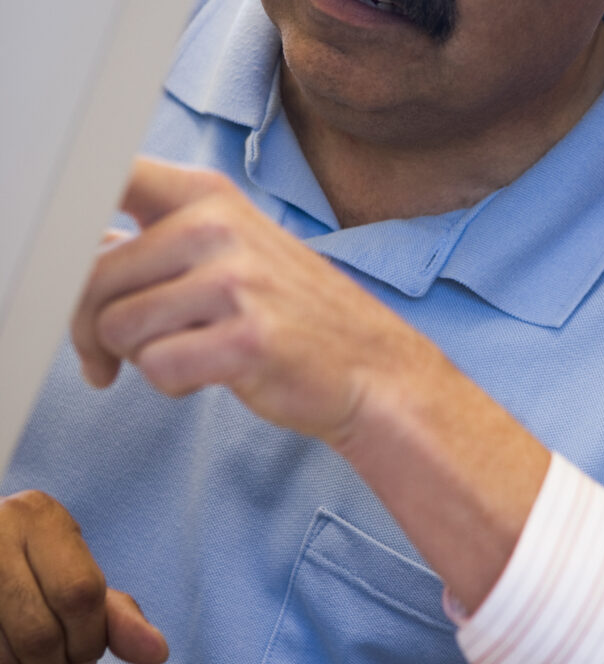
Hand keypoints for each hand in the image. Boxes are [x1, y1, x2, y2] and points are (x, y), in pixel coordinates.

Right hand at [0, 491, 167, 663]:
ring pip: (2, 652)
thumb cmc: (32, 568)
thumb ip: (116, 614)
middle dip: (56, 663)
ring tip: (21, 647)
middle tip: (58, 662)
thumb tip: (158, 653)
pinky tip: (2, 645)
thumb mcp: (75, 575)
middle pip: (40, 631)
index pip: (80, 593)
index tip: (87, 652)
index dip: (90, 638)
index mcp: (39, 514)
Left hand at [72, 157, 548, 612]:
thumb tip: (82, 246)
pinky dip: (174, 384)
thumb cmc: (296, 314)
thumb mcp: (232, 254)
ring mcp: (237, 281)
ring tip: (188, 354)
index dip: (70, 231)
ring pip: (119, 327)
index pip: (105, 181)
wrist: (374, 367)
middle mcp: (219, 228)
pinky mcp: (248, 338)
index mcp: (210, 197)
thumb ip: (158, 242)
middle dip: (94, 328)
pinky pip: (158, 368)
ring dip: (142, 357)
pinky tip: (210, 375)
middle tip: (111, 355)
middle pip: (93, 277)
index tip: (73, 272)